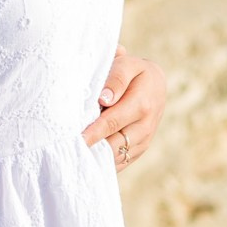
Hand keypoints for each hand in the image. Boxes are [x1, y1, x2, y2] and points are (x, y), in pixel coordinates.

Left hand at [82, 47, 165, 169]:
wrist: (157, 85)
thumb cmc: (136, 72)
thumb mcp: (128, 65)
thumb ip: (116, 79)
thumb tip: (104, 99)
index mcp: (141, 105)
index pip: (111, 123)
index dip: (92, 133)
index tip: (76, 139)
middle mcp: (145, 127)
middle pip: (114, 145)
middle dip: (92, 148)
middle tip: (69, 149)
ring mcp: (144, 141)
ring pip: (116, 157)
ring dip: (97, 157)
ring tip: (74, 155)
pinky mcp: (140, 149)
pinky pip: (120, 162)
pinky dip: (104, 161)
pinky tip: (86, 157)